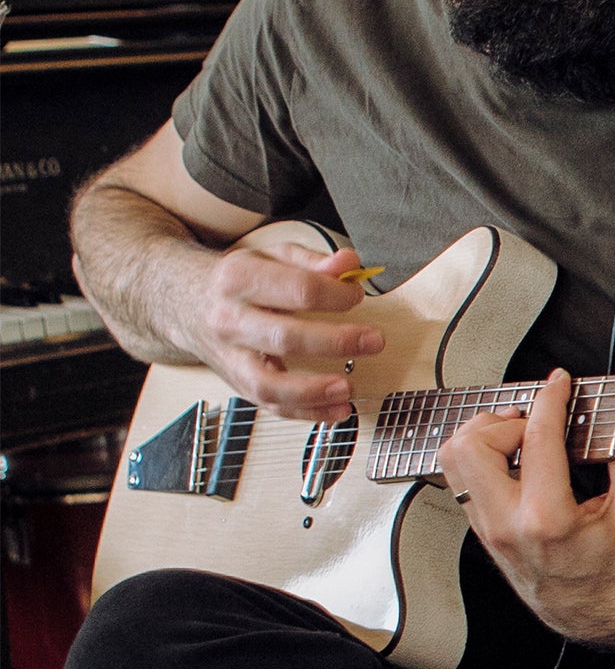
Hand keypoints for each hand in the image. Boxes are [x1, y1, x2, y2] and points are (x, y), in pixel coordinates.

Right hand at [178, 241, 384, 419]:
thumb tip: (349, 264)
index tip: (357, 296)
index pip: (297, 289)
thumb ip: (312, 259)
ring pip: (267, 384)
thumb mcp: (271, 256)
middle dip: (335, 342)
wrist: (185, 302)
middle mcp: (230, 321)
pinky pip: (269, 405)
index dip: (335, 295)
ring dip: (313, 391)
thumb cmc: (239, 279)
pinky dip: (305, 412)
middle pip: (284, 337)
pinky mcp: (236, 382)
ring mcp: (230, 357)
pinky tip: (337, 409)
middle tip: (375, 340)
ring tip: (349, 388)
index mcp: (240, 280)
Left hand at [438, 371, 614, 644]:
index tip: (559, 383)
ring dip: (484, 435)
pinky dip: (480, 452)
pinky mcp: (480, 527)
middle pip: (472, 447)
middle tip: (533, 423)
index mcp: (548, 520)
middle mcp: (507, 525)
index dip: (549, 401)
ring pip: (453, 459)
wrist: (592, 608)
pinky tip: (510, 452)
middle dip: (505, 421)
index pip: (535, 442)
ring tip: (517, 435)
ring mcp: (487, 528)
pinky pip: (459, 476)